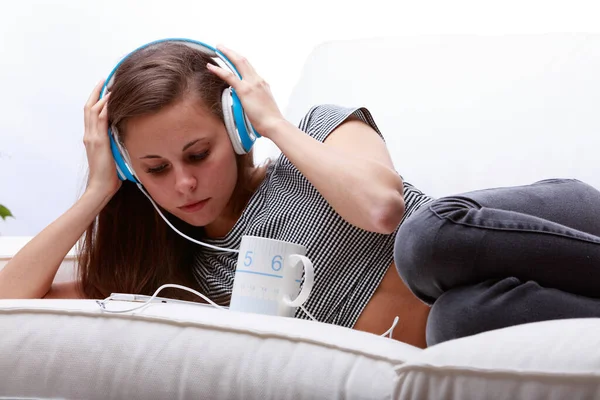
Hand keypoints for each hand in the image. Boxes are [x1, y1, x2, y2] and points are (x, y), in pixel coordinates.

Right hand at [82, 80, 121, 197]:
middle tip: (104, 80)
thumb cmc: (109, 176)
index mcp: (91, 138)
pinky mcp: (98, 141)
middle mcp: (89, 135)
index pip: (91, 114)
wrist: (101, 187)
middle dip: (96, 92)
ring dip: (101, 96)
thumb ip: (114, 144)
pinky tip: (111, 98)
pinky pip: (100, 119)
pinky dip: (105, 107)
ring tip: (109, 84)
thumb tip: (125, 137)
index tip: (104, 90)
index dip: (96, 100)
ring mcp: (92, 137)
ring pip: (93, 110)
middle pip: (88, 107)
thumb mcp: (112, 155)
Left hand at [207, 45, 285, 137]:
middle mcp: (258, 80)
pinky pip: (229, 76)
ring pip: (238, 63)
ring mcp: (251, 84)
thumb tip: (248, 103)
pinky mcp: (245, 90)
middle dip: (232, 53)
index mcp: (262, 84)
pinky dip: (219, 70)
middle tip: (222, 48)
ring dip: (227, 55)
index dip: (239, 61)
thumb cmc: (269, 120)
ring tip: (217, 50)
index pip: (249, 68)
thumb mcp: (263, 106)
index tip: (233, 57)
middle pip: (244, 61)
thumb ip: (255, 100)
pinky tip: (211, 67)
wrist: (274, 124)